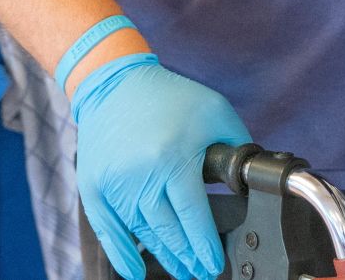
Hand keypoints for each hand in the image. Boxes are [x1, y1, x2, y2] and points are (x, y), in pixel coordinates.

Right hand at [73, 53, 251, 279]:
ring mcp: (114, 185)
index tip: (215, 263)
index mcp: (174, 159)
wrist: (115, 83)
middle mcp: (141, 177)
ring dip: (163, 257)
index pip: (193, 216)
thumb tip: (250, 177)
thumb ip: (238, 144)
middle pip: (168, 232)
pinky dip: (121, 254)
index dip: (205, 244)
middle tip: (202, 273)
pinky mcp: (93, 189)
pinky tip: (134, 271)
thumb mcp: (216, 110)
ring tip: (182, 270)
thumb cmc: (170, 97)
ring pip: (142, 234)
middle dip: (188, 258)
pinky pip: (108, 230)